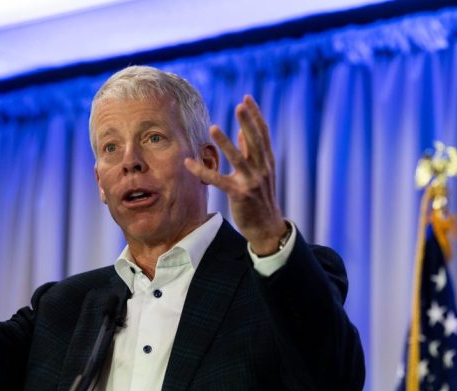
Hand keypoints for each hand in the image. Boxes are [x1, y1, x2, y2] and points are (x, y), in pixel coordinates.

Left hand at [185, 95, 286, 254]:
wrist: (267, 226)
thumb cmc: (260, 198)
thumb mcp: (260, 172)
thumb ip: (250, 152)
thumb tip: (240, 132)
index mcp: (267, 161)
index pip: (263, 134)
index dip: (256, 115)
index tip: (247, 98)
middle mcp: (262, 169)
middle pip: (256, 141)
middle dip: (248, 122)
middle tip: (240, 105)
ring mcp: (252, 182)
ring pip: (238, 158)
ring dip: (225, 143)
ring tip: (213, 127)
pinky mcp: (240, 194)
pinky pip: (219, 181)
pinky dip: (203, 172)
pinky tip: (189, 163)